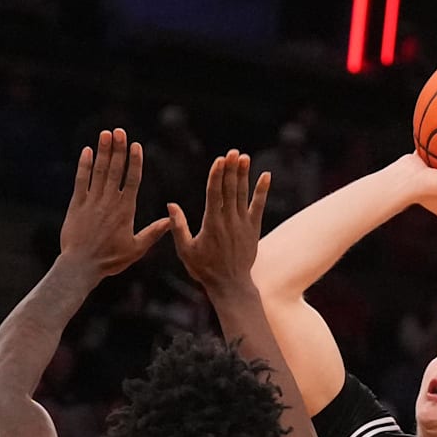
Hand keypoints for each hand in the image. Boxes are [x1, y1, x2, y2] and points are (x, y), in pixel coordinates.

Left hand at [59, 129, 169, 279]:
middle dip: (118, 148)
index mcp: (126, 210)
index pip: (132, 180)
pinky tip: (87, 151)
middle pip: (115, 170)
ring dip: (103, 151)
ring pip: (99, 171)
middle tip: (120, 131)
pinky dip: (84, 165)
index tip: (136, 145)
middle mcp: (109, 202)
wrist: (81, 266)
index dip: (135, 161)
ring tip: (106, 133)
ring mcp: (92, 201)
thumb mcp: (137, 248)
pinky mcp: (76, 205)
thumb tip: (171, 220)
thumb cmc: (111, 259)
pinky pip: (81, 180)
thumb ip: (154, 232)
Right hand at [168, 149, 268, 294]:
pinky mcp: (253, 229)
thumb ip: (178, 227)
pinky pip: (259, 206)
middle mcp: (229, 221)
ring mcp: (243, 224)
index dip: (217, 176)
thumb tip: (171, 205)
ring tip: (244, 157)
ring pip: (243, 195)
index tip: (220, 160)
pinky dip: (262, 191)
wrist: (231, 285)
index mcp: (211, 224)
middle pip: (230, 190)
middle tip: (233, 151)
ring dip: (244, 175)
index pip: (215, 194)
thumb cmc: (204, 269)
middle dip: (232, 169)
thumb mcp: (185, 250)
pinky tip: (266, 176)